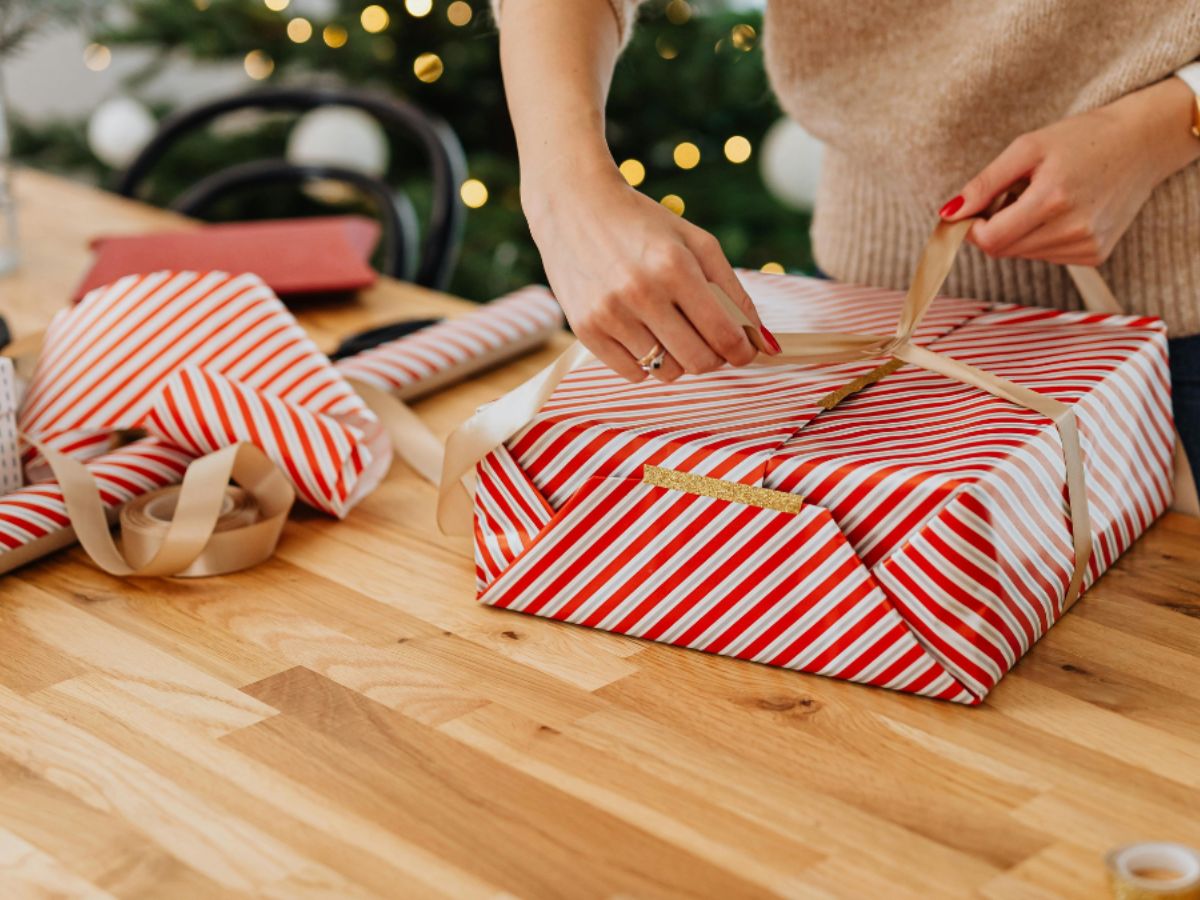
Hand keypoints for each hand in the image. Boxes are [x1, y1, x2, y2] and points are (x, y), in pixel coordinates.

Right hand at [523, 164, 779, 382]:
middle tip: (708, 341)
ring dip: (677, 360)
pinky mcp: (585, 329)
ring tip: (668, 329)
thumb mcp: (697, 244)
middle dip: (713, 358)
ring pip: (666, 373)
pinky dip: (645, 363)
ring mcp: (609, 314)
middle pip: (698, 362)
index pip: (723, 335)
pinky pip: (633, 374)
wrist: (574, 206)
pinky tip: (640, 332)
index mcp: (675, 267)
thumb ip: (735, 293)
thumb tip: (767, 346)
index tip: (744, 351)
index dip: (742, 352)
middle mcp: (641, 293)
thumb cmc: (643, 224)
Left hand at [940, 77, 1199, 265]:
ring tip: (1041, 198)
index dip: (971, 229)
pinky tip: (1060, 211)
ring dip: (1018, 232)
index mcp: (1053, 199)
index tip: (971, 210)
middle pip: (1003, 250)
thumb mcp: (1027, 148)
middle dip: (994, 227)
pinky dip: (1041, 238)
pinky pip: (1047, 256)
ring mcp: (1087, 246)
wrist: (1142, 144)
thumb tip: (948, 214)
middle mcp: (1073, 229)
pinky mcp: (1096, 255)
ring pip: (1023, 254)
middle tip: (1010, 195)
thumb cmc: (1082, 139)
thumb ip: (984, 184)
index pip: (990, 240)